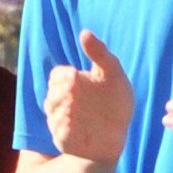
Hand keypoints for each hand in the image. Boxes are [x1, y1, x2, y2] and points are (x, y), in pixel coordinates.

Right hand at [42, 29, 135, 166]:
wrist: (120, 134)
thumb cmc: (116, 102)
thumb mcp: (113, 73)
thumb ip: (100, 52)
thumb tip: (84, 32)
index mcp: (71, 83)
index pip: (57, 75)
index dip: (63, 75)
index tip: (75, 74)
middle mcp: (63, 102)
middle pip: (52, 93)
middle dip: (62, 91)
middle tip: (75, 88)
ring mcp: (61, 121)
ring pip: (52, 111)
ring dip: (62, 107)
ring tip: (75, 105)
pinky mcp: (64, 139)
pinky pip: (59, 132)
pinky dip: (64, 126)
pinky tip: (75, 121)